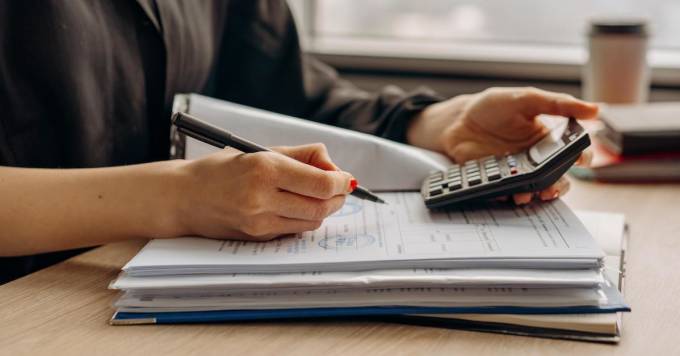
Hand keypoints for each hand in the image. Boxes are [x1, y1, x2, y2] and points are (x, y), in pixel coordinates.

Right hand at [169, 143, 352, 240]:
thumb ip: (302, 156)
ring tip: (318, 197)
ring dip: (323, 210)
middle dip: (337, 197)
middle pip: (321, 206)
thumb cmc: (223, 169)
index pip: (321, 184)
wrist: (184, 197)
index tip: (345, 178)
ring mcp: (259, 222)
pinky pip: (294, 230)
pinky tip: (295, 207)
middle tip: (338, 188)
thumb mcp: (261, 151)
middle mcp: (262, 198)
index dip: (341, 182)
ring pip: (311, 221)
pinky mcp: (257, 237)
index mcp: (265, 169)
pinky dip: (303, 219)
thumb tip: (335, 168)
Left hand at [407, 87, 597, 203]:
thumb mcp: (526, 98)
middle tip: (552, 186)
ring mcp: (517, 171)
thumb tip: (594, 109)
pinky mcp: (498, 180)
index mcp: (548, 138)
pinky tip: (507, 192)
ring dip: (536, 194)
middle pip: (558, 177)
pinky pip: (509, 193)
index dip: (581, 158)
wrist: (458, 121)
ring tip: (530, 193)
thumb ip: (557, 104)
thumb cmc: (493, 106)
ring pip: (536, 189)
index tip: (579, 160)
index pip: (574, 152)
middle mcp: (536, 158)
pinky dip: (509, 195)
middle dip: (559, 185)